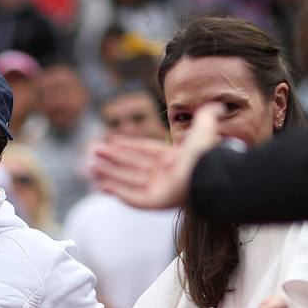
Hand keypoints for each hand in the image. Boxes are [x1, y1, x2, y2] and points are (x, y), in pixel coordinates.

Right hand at [90, 104, 222, 209]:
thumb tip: (217, 104)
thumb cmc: (205, 153)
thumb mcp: (206, 128)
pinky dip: (116, 192)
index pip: (145, 151)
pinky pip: (131, 197)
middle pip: (132, 166)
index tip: (111, 141)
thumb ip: (206, 116)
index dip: (128, 146)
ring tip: (91, 167)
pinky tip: (102, 186)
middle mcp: (164, 175)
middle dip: (111, 160)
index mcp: (173, 159)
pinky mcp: (153, 203)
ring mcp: (158, 190)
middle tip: (92, 153)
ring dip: (109, 174)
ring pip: (128, 180)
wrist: (207, 174)